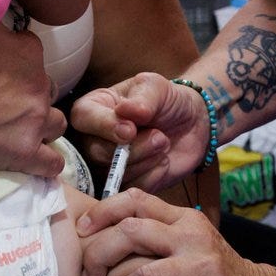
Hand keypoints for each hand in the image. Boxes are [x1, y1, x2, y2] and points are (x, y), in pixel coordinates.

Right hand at [0, 25, 65, 177]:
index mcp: (26, 50)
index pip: (32, 52)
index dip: (16, 62)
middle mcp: (38, 84)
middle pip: (47, 89)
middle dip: (31, 95)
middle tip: (4, 102)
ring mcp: (35, 120)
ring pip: (56, 123)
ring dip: (42, 125)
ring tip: (18, 130)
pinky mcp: (26, 152)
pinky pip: (52, 163)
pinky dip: (45, 163)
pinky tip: (32, 160)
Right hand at [70, 72, 211, 192]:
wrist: (191, 125)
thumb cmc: (166, 101)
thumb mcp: (156, 87)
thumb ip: (142, 98)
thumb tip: (125, 110)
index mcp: (92, 109)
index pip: (83, 119)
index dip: (105, 126)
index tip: (131, 129)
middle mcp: (92, 139)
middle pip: (97, 152)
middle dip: (133, 148)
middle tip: (160, 138)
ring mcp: (105, 165)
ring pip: (114, 174)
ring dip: (146, 160)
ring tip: (163, 144)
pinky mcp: (124, 185)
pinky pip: (132, 188)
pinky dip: (153, 175)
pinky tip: (163, 161)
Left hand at [76, 189, 275, 275]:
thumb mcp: (190, 248)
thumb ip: (157, 238)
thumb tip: (100, 235)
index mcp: (183, 221)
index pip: (134, 201)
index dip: (101, 213)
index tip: (80, 234)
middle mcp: (193, 239)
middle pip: (130, 234)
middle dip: (97, 259)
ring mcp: (205, 271)